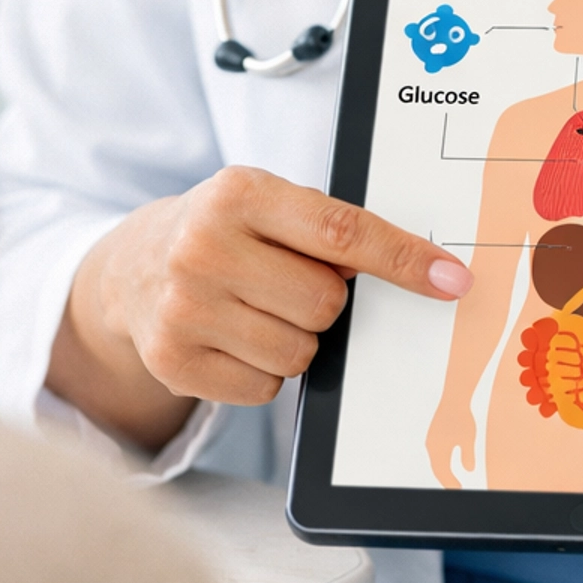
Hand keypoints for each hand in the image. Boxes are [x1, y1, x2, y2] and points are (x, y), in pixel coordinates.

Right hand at [48, 166, 471, 451]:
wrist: (131, 269)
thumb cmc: (224, 231)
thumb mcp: (266, 202)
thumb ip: (327, 227)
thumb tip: (418, 271)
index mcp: (238, 193)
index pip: (341, 231)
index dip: (403, 259)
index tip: (451, 280)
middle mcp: (203, 247)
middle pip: (325, 303)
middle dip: (325, 301)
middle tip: (289, 282)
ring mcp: (182, 309)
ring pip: (299, 353)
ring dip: (296, 338)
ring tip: (258, 308)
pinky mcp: (172, 363)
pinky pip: (265, 389)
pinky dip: (264, 371)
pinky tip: (235, 338)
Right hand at [426, 400, 475, 488]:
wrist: (453, 398)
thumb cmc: (462, 418)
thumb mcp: (469, 439)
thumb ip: (468, 456)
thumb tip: (469, 470)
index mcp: (438, 450)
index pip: (443, 473)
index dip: (450, 483)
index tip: (458, 491)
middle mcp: (431, 446)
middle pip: (437, 469)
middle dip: (445, 480)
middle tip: (455, 489)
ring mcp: (430, 440)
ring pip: (435, 461)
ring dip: (442, 472)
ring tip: (451, 480)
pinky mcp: (433, 434)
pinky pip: (435, 453)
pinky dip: (440, 462)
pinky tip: (446, 463)